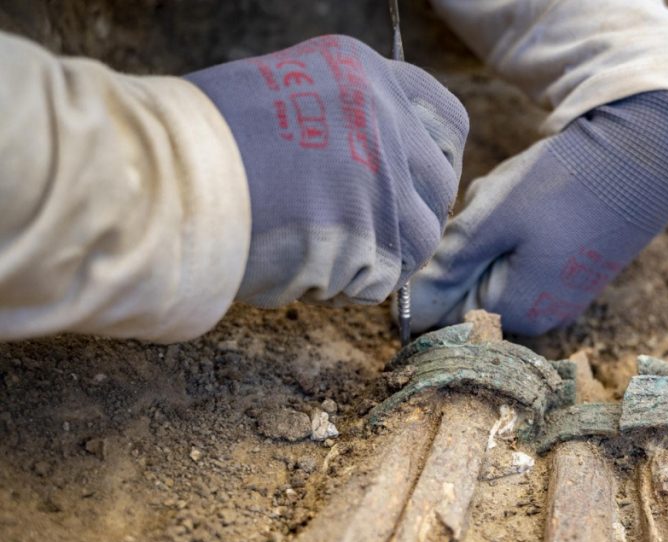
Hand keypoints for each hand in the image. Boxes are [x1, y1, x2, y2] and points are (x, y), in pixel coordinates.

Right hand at [186, 35, 467, 306]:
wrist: (164, 176)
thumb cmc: (206, 140)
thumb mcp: (290, 94)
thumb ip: (347, 123)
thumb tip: (381, 169)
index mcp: (367, 75)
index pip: (449, 121)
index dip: (437, 161)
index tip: (419, 184)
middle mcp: (386, 122)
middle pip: (440, 189)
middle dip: (409, 218)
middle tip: (364, 233)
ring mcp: (383, 182)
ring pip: (418, 242)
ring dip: (379, 258)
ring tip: (322, 254)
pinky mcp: (369, 241)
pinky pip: (380, 281)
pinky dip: (347, 286)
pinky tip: (302, 268)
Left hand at [407, 90, 667, 335]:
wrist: (638, 156)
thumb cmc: (563, 185)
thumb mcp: (491, 220)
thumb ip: (447, 268)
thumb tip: (408, 312)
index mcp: (516, 312)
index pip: (444, 311)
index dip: (435, 267)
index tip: (458, 223)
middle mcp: (539, 317)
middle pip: (469, 287)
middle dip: (468, 245)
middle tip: (494, 204)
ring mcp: (558, 297)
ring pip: (493, 266)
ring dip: (491, 231)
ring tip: (519, 197)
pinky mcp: (570, 275)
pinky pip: (520, 256)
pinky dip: (514, 227)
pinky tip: (535, 200)